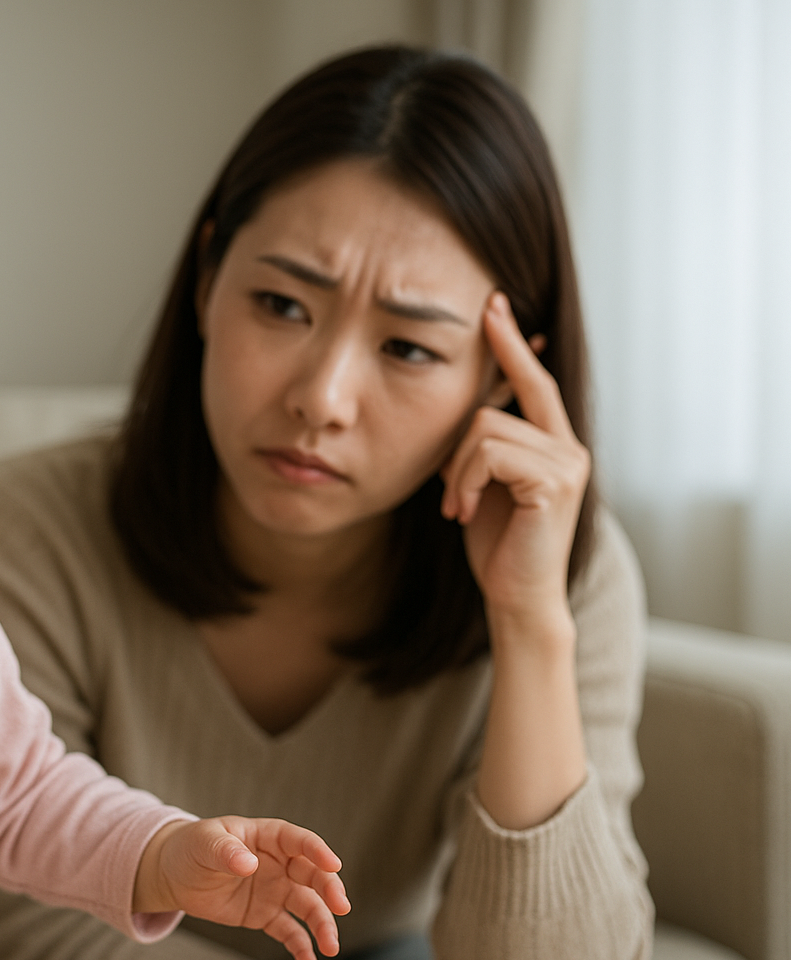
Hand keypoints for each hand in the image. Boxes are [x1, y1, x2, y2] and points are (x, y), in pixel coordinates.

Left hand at [134, 816, 348, 959]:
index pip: (298, 840)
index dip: (317, 850)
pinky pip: (289, 930)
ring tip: (330, 946)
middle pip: (312, 874)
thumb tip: (248, 863)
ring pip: (308, 906)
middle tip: (341, 907)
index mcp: (266, 837)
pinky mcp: (265, 915)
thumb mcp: (203, 844)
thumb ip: (225, 852)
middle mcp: (278, 863)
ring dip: (322, 924)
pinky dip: (300, 945)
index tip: (333, 864)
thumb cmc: (191, 848)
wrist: (174, 875)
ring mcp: (275, 890)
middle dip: (329, 889)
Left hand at [440, 292, 588, 621]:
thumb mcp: (480, 483)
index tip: (492, 304)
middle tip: (451, 489)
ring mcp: (566, 462)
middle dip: (463, 429)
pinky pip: (488, 453)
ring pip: (485, 428)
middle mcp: (568, 446)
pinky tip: (464, 512)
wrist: (516, 596)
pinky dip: (463, 482)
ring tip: (458, 507)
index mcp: (553, 443)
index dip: (511, 342)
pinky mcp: (554, 482)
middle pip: (502, 398)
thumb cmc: (496, 544)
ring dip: (456, 471)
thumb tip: (459, 411)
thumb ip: (479, 445)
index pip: (533, 379)